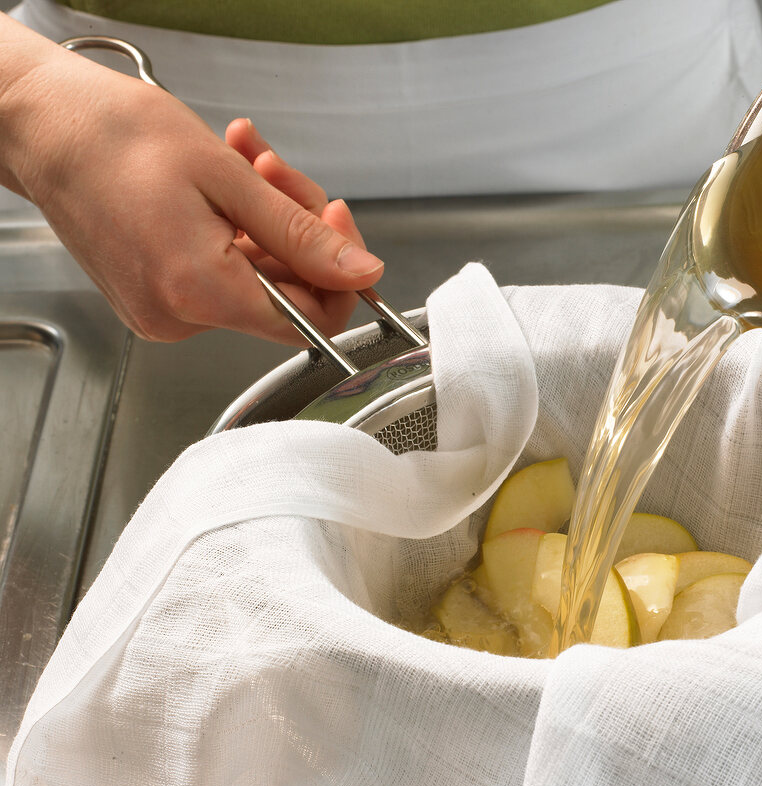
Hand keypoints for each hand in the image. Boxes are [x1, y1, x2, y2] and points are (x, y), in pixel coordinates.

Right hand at [0, 20, 382, 343]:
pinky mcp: (158, 296)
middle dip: (297, 227)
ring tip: (243, 160)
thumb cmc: (113, 136)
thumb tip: (361, 273)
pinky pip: (226, 271)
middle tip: (275, 168)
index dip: (338, 271)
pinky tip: (222, 183)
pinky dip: (237, 228)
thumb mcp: (229, 177)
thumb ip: (301, 235)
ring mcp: (167, 311)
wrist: (40, 126)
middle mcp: (181, 316)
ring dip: (266, 218)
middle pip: (287, 294)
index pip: (314, 322)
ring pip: (260, 277)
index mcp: (200, 292)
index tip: (334, 219)